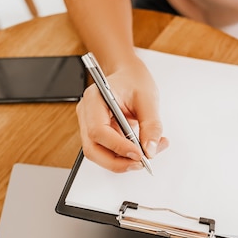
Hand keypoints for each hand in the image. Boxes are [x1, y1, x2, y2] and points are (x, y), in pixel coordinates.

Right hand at [76, 57, 168, 171]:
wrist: (127, 74)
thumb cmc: (133, 80)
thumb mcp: (148, 98)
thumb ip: (151, 125)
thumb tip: (150, 150)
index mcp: (95, 99)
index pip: (98, 131)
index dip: (118, 147)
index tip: (139, 154)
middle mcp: (87, 114)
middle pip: (93, 149)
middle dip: (117, 162)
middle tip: (140, 163)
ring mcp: (89, 124)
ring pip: (98, 154)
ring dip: (121, 161)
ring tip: (144, 155)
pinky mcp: (97, 133)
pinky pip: (106, 150)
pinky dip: (123, 156)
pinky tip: (139, 149)